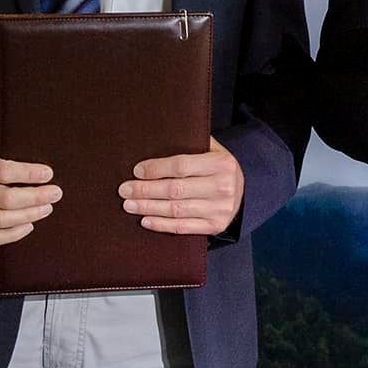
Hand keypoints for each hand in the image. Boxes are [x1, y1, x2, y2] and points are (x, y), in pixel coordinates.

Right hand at [0, 133, 59, 245]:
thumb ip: (8, 142)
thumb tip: (38, 143)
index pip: (2, 171)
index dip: (28, 173)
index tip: (48, 173)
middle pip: (5, 199)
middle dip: (35, 197)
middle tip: (55, 193)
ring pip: (1, 220)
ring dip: (29, 215)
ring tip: (47, 207)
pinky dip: (13, 235)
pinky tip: (29, 225)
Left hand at [120, 137, 244, 236]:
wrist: (243, 193)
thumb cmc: (219, 169)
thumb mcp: (214, 151)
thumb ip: (192, 145)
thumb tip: (155, 140)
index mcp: (222, 164)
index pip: (181, 166)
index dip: (156, 169)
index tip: (137, 171)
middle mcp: (223, 187)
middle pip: (175, 189)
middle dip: (145, 190)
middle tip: (125, 190)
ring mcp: (220, 209)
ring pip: (176, 210)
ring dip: (148, 208)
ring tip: (129, 205)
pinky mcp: (215, 226)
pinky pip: (183, 227)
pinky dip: (161, 225)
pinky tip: (145, 221)